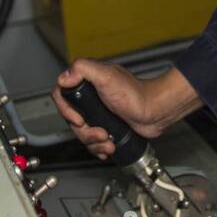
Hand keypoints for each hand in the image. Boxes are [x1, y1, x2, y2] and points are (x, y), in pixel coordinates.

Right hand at [51, 60, 198, 160]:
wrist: (155, 112)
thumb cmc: (136, 93)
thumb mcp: (107, 75)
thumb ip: (83, 69)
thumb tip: (64, 77)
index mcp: (87, 82)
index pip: (61, 95)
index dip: (67, 111)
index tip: (79, 119)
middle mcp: (90, 97)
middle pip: (71, 119)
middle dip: (85, 132)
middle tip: (100, 132)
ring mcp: (97, 113)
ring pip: (81, 133)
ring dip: (93, 142)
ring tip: (108, 141)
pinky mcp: (105, 126)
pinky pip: (92, 141)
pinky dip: (99, 147)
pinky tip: (109, 146)